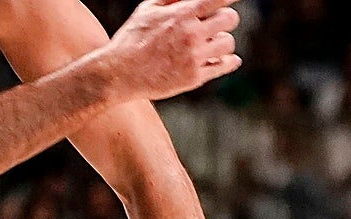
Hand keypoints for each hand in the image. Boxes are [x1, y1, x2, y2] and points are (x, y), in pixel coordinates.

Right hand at [104, 0, 242, 101]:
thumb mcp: (147, 10)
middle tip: (215, 25)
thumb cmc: (130, 40)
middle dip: (224, 20)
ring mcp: (194, 57)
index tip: (232, 0)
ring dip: (222, 42)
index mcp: (182, 14)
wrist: (118, 74)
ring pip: (228, 43)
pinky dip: (227, 62)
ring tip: (209, 46)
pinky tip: (225, 59)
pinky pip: (223, 66)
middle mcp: (192, 34)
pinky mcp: (194, 77)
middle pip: (230, 19)